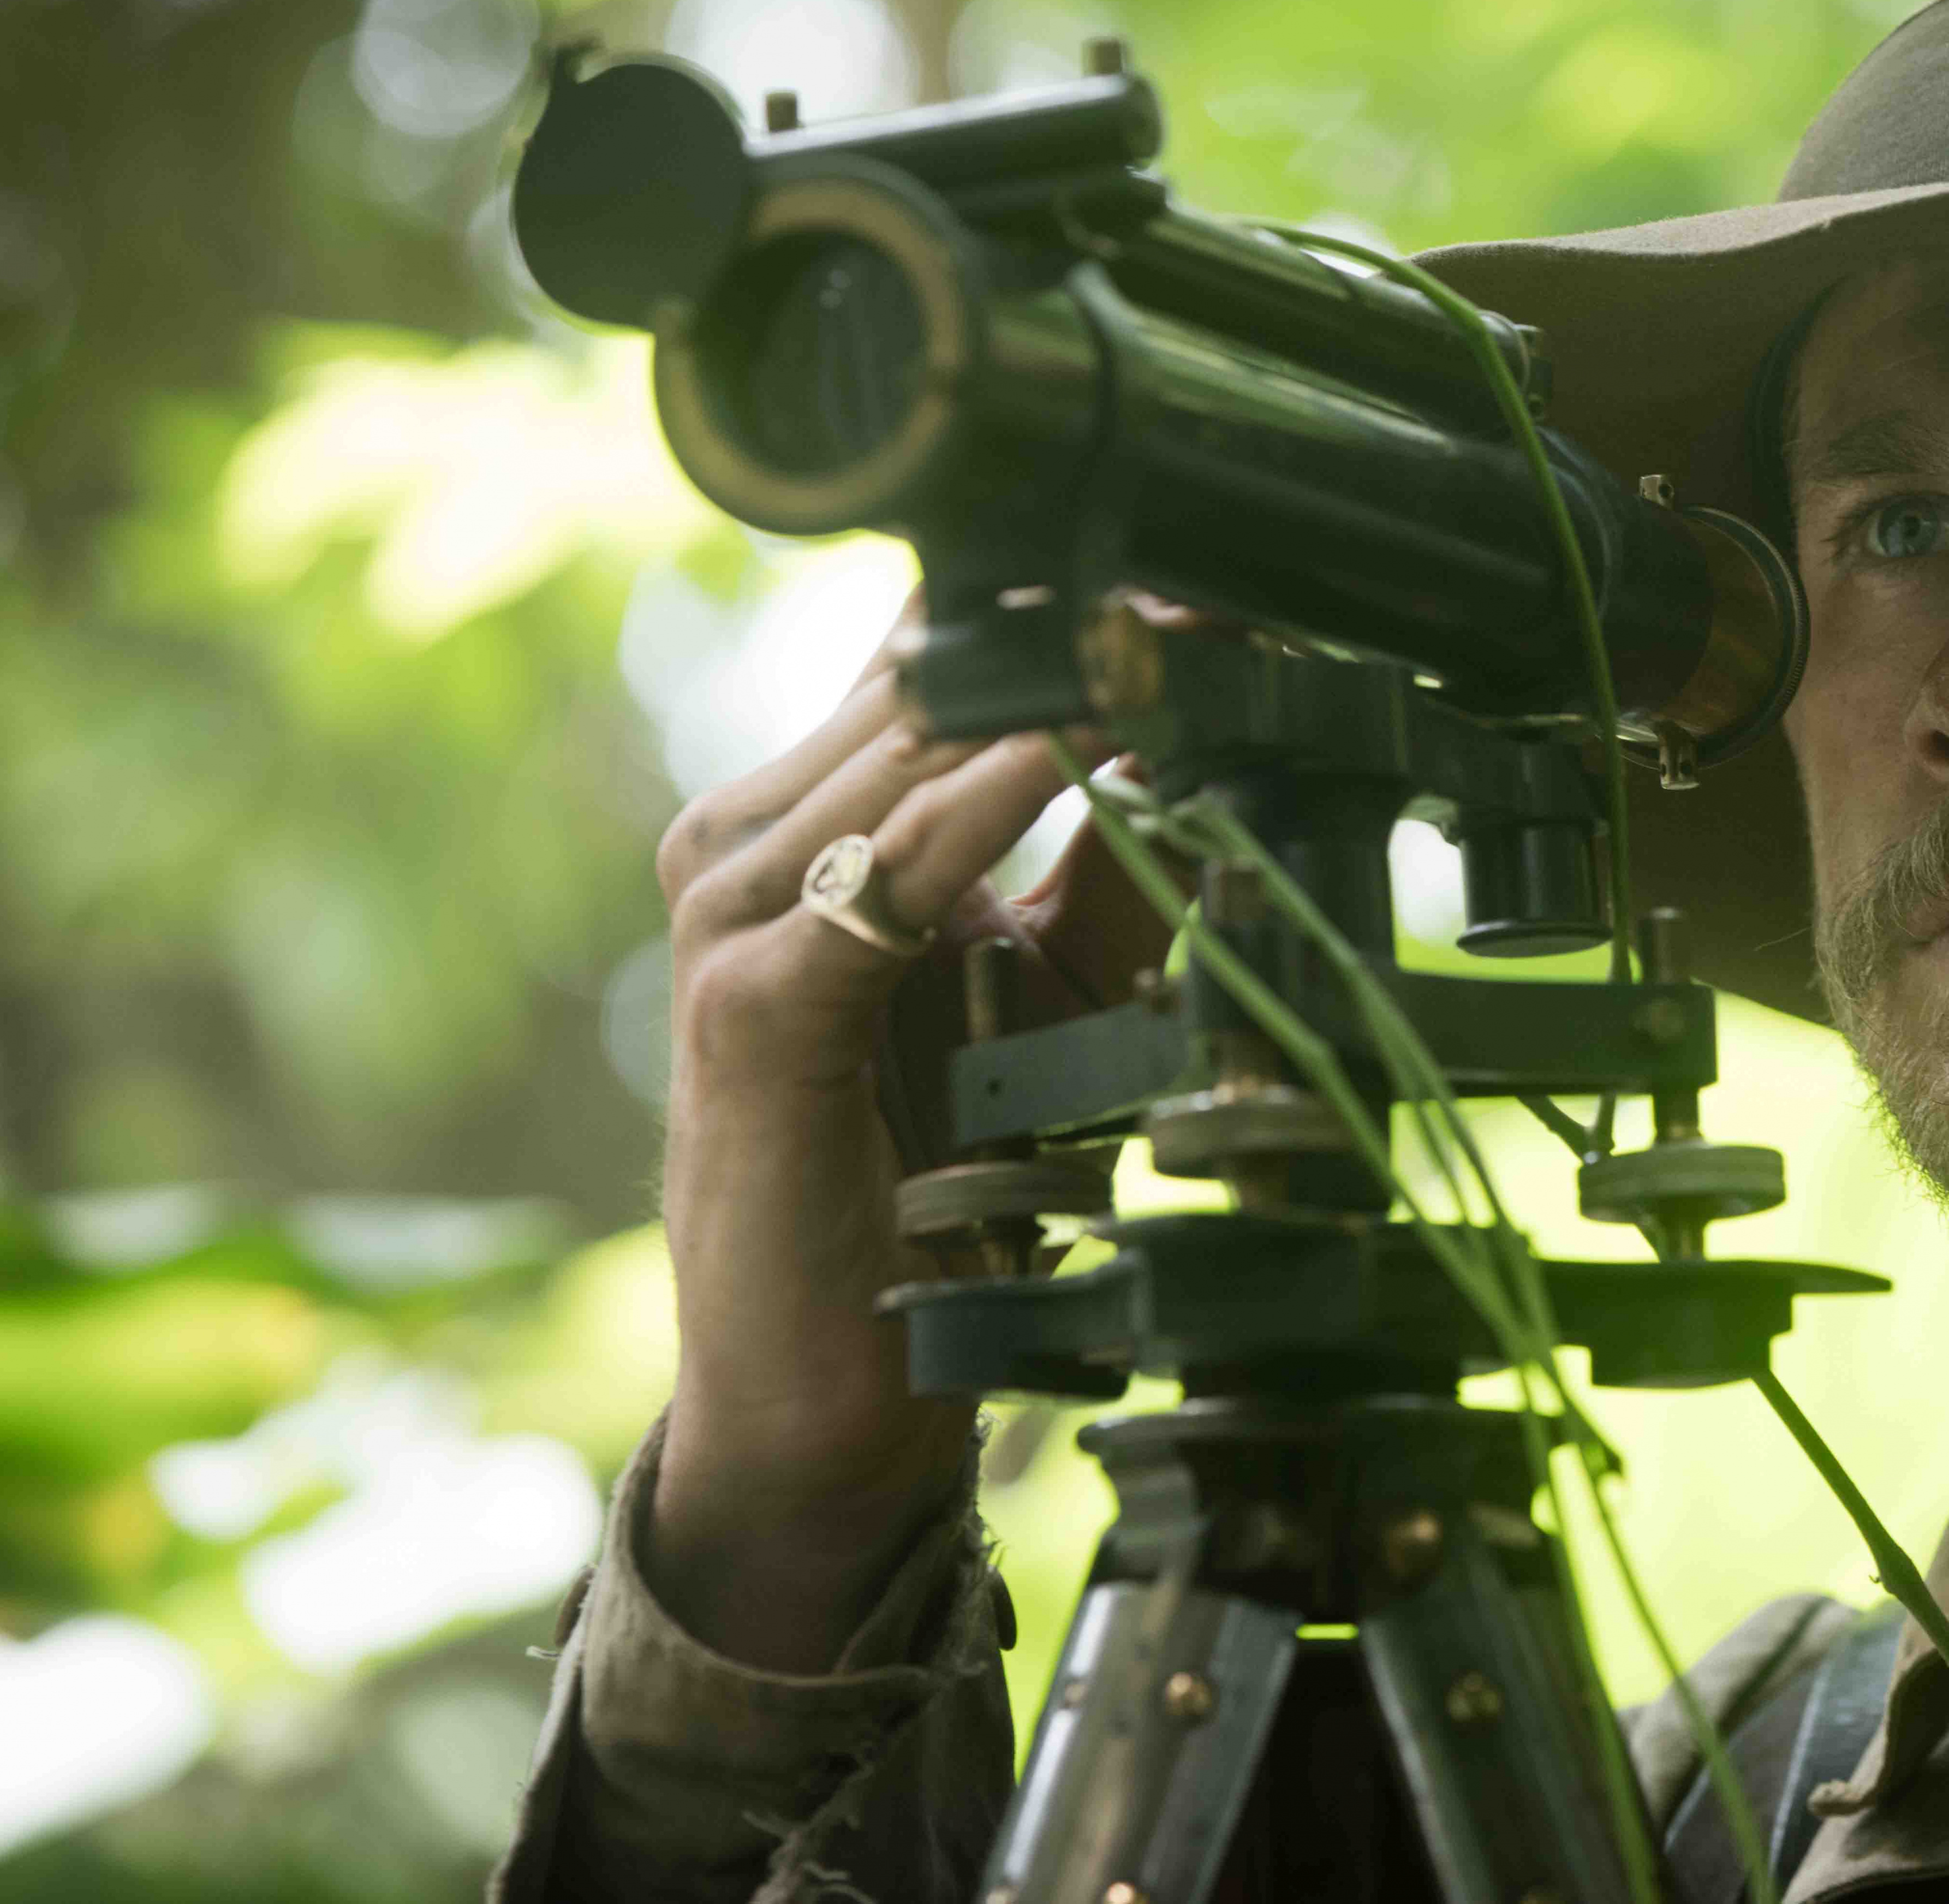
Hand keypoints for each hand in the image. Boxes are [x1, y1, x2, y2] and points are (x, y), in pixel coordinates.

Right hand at [636, 600, 1159, 1670]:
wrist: (831, 1384)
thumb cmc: (937, 1180)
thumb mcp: (1050, 991)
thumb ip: (1110, 863)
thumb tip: (1211, 728)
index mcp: (806, 823)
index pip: (926, 660)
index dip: (1063, 608)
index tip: (1204, 564)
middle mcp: (746, 844)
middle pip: (921, 685)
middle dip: (1076, 635)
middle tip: (1219, 577)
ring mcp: (728, 919)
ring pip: (901, 754)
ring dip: (1047, 694)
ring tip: (1169, 634)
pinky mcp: (745, 1008)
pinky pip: (883, 874)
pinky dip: (983, 805)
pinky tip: (1071, 746)